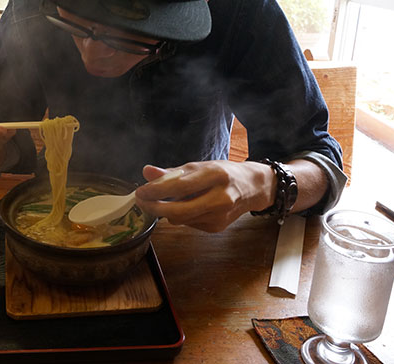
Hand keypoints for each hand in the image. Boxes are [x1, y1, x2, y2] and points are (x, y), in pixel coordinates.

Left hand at [134, 161, 274, 232]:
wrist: (252, 188)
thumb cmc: (223, 174)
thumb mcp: (199, 166)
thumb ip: (172, 172)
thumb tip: (147, 172)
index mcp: (215, 175)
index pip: (180, 186)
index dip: (156, 190)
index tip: (141, 191)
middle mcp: (220, 197)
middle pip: (180, 210)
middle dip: (155, 208)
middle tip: (141, 202)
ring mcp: (220, 215)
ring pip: (181, 219)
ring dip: (165, 212)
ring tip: (160, 200)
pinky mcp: (217, 227)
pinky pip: (189, 223)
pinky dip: (180, 216)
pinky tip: (184, 206)